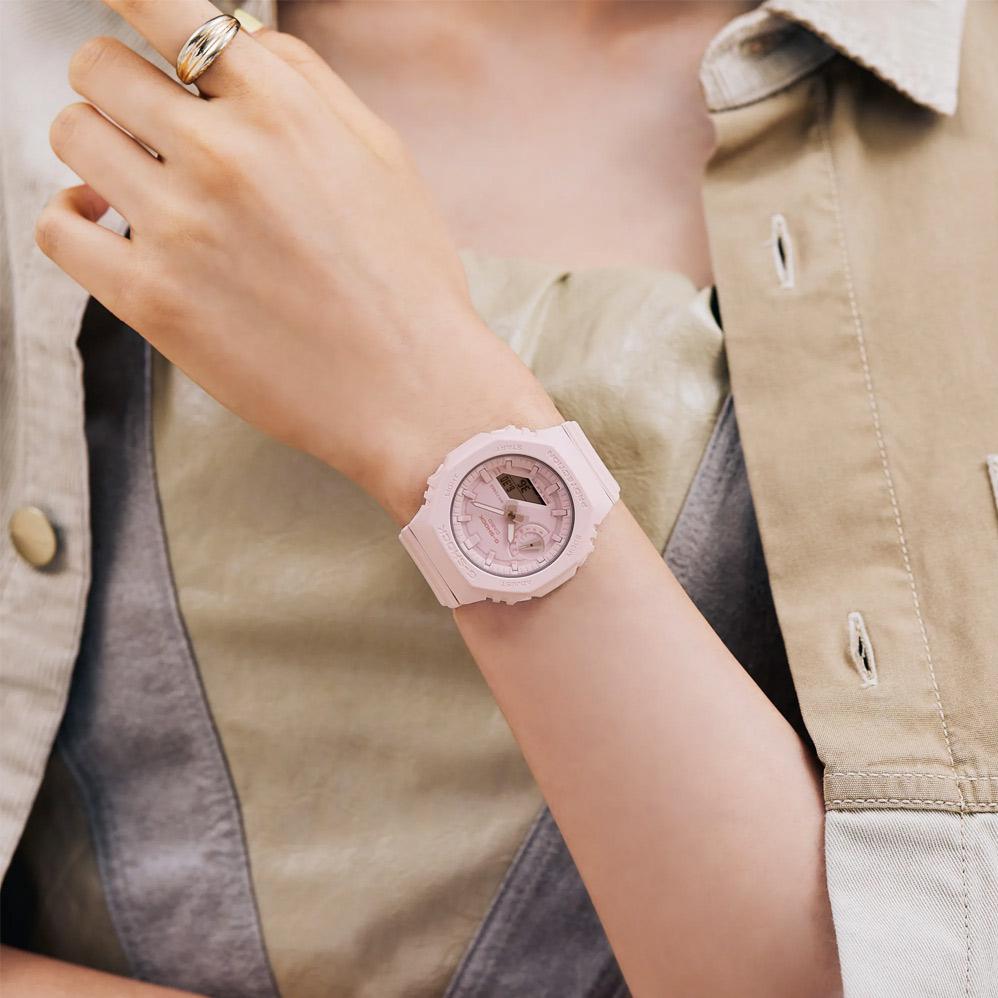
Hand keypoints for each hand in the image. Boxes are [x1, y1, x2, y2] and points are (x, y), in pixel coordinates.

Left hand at [36, 0, 558, 523]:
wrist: (412, 390)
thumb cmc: (408, 282)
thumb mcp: (383, 157)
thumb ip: (306, 84)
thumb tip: (234, 42)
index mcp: (282, 109)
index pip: (162, 8)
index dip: (131, 3)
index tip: (122, 12)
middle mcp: (222, 155)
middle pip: (98, 68)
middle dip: (118, 88)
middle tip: (148, 126)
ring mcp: (179, 228)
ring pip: (70, 135)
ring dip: (97, 148)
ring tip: (136, 181)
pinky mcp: (151, 300)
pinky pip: (57, 228)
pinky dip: (71, 217)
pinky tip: (105, 224)